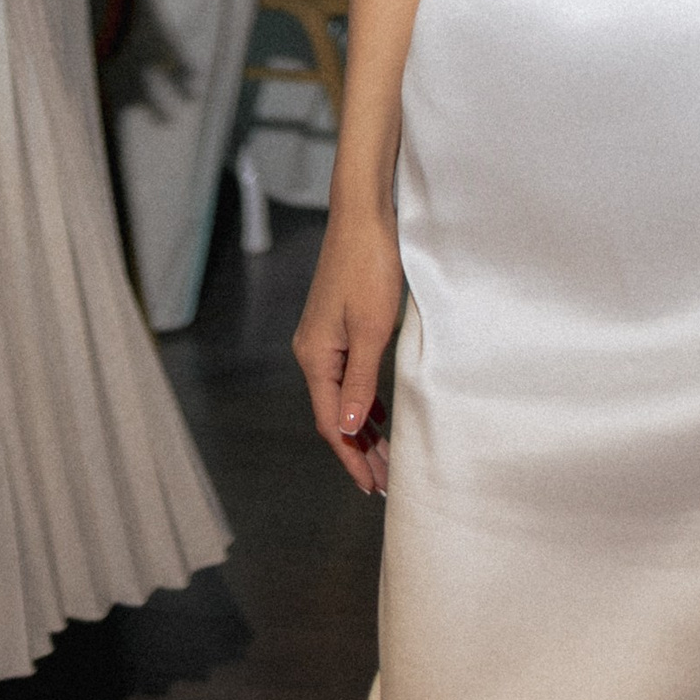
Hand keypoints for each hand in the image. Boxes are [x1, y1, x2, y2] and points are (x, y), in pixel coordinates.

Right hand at [294, 208, 401, 495]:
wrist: (364, 214)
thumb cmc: (370, 266)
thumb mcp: (371, 330)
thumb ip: (360, 382)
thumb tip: (347, 429)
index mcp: (316, 356)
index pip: (331, 423)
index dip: (352, 457)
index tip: (372, 485)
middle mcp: (313, 351)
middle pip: (335, 414)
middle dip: (359, 449)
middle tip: (385, 480)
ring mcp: (325, 337)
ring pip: (342, 396)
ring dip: (363, 426)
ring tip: (385, 456)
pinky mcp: (338, 323)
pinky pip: (348, 374)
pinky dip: (363, 399)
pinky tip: (380, 412)